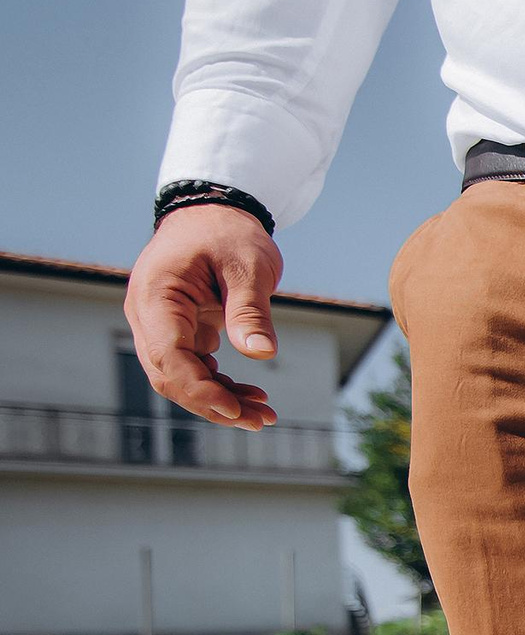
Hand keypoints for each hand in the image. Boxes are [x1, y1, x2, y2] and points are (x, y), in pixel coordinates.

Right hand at [123, 204, 282, 428]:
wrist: (214, 213)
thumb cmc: (229, 233)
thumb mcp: (248, 265)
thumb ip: (250, 308)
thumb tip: (261, 353)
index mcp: (156, 295)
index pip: (168, 355)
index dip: (199, 388)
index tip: (234, 409)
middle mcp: (148, 315)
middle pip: (170, 375)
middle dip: (212, 403)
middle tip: (261, 421)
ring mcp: (159, 325)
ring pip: (181, 377)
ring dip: (219, 400)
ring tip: (265, 415)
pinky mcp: (178, 330)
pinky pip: (193, 367)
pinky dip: (220, 385)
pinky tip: (253, 397)